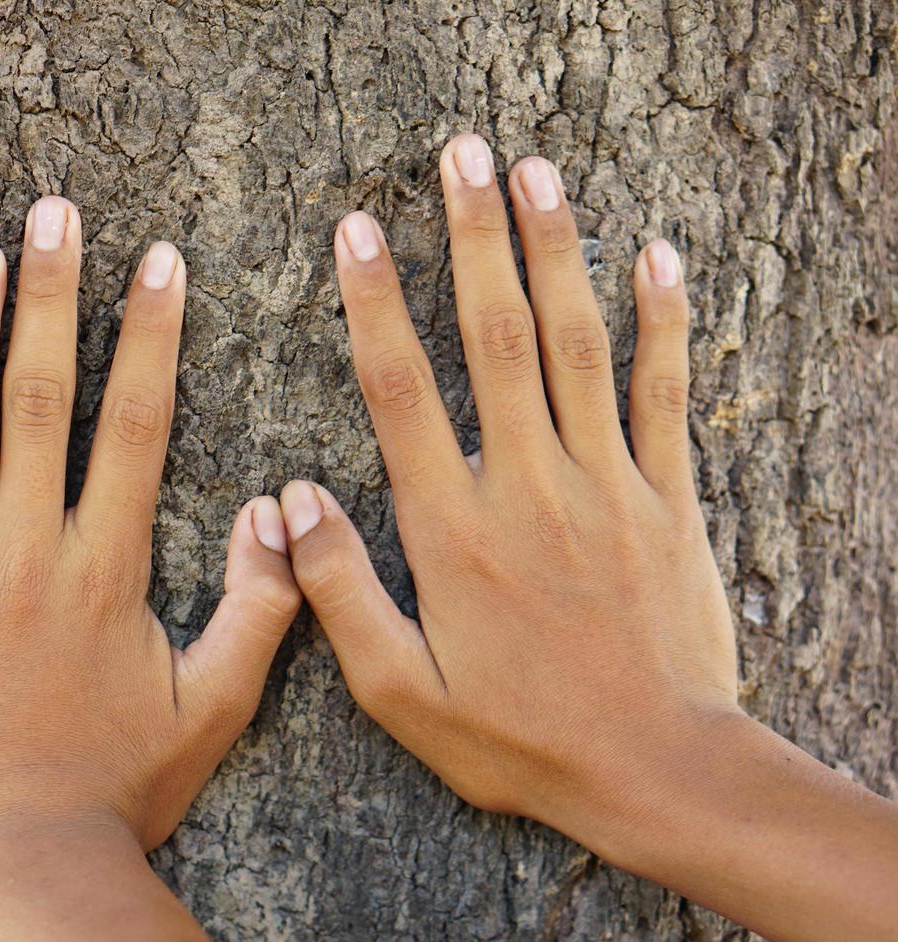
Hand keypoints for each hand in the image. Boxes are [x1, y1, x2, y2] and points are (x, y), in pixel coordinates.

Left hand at [0, 197, 298, 941]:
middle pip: (44, 403)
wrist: (17, 858)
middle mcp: (30, 556)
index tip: (156, 261)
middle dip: (55, 298)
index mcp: (108, 570)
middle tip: (57, 213)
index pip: (136, 426)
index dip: (150, 336)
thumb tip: (275, 511)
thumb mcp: (214, 707)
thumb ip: (258, 607)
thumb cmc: (119, 788)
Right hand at [280, 135, 897, 941]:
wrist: (656, 769)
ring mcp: (604, 484)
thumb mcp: (401, 691)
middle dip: (474, 239)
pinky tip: (657, 256)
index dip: (375, 303)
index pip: (401, 392)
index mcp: (453, 531)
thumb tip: (290, 502)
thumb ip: (339, 592)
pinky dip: (663, 322)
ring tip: (536, 172)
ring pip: (576, 346)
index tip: (358, 229)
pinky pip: (664, 393)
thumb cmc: (520, 737)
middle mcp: (527, 487)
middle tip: (459, 156)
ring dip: (556, 252)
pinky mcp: (666, 499)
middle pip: (495, 339)